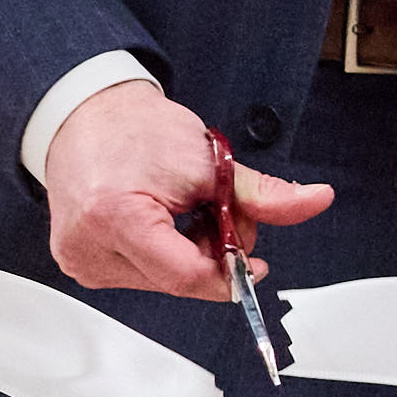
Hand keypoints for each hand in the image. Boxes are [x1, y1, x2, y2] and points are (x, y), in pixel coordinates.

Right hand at [42, 77, 328, 301]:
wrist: (85, 116)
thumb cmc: (135, 131)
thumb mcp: (208, 161)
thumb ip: (262, 194)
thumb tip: (315, 200)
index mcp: (116, 219)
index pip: (187, 275)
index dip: (229, 272)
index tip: (255, 262)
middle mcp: (89, 247)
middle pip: (178, 280)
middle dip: (213, 255)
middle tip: (220, 214)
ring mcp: (81, 259)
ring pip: (163, 280)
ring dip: (191, 254)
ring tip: (187, 211)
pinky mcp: (80, 261)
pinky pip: (141, 272)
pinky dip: (166, 253)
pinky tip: (166, 222)